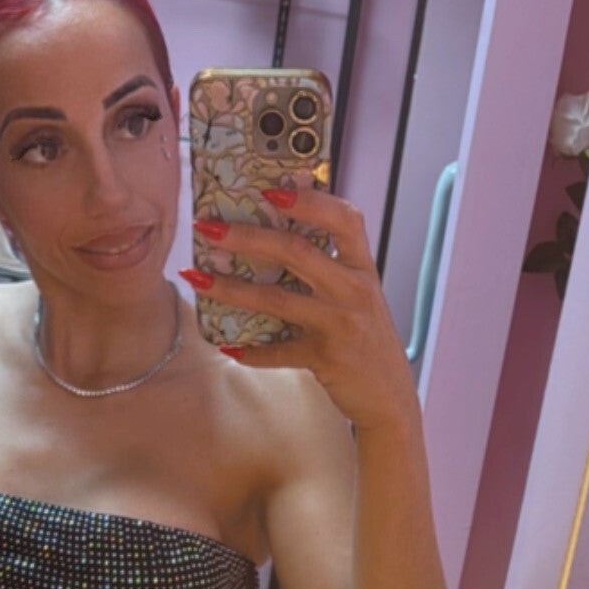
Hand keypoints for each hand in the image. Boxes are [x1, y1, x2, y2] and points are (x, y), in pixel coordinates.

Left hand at [188, 187, 418, 433]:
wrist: (390, 398)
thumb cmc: (367, 342)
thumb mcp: (360, 298)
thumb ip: (331, 270)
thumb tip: (275, 239)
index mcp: (363, 269)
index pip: (344, 219)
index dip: (309, 200)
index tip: (270, 190)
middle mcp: (354, 291)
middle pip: (296, 251)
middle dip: (247, 235)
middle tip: (209, 227)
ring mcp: (340, 325)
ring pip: (276, 299)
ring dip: (230, 287)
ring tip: (198, 276)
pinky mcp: (326, 358)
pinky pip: (278, 351)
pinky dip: (251, 350)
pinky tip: (227, 346)